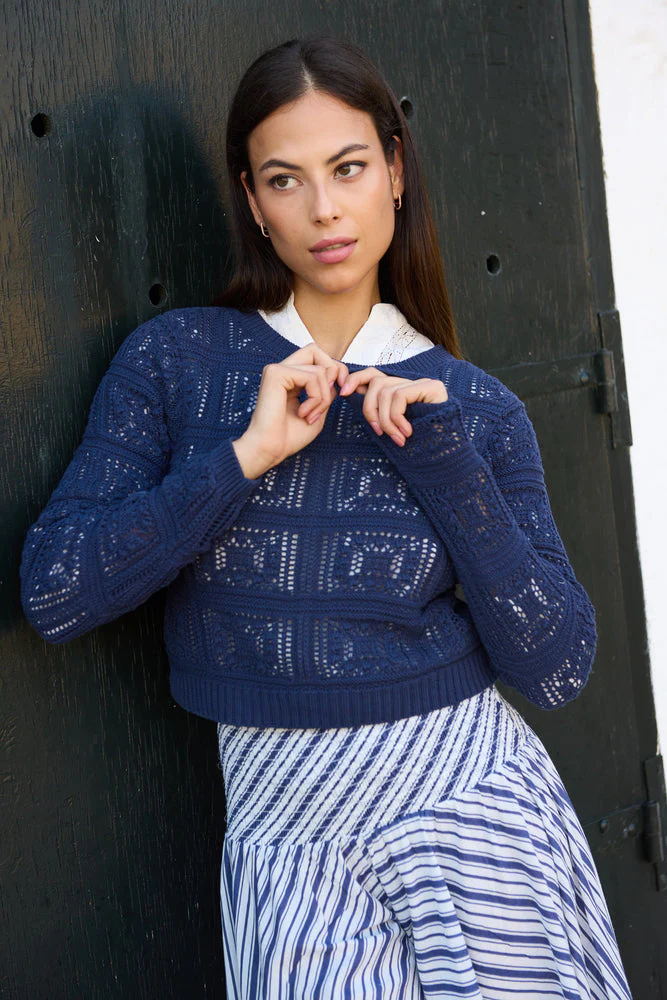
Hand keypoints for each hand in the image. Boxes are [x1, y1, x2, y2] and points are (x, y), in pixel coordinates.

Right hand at [233, 342, 348, 475]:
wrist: (270, 450)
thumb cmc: (289, 437)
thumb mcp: (317, 410)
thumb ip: (326, 391)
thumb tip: (336, 375)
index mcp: (288, 377)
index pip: (316, 357)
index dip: (335, 370)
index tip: (342, 392)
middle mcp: (281, 369)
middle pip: (315, 350)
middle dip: (333, 371)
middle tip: (336, 396)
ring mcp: (276, 369)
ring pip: (318, 368)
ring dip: (323, 396)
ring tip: (311, 415)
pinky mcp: (275, 373)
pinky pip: (312, 376)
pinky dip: (316, 397)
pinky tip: (304, 413)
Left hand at [338, 368, 447, 445]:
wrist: (447, 455)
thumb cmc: (417, 445)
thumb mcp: (389, 427)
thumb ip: (375, 410)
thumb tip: (348, 393)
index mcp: (400, 389)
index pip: (373, 374)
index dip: (355, 380)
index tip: (342, 394)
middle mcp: (411, 382)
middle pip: (376, 381)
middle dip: (369, 408)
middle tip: (378, 432)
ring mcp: (422, 382)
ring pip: (385, 391)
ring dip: (385, 420)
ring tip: (397, 438)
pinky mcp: (431, 386)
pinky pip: (398, 396)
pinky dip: (396, 417)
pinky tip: (406, 432)